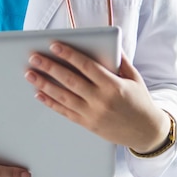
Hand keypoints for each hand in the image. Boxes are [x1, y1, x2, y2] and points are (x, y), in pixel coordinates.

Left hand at [25, 43, 170, 153]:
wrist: (146, 132)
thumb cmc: (140, 101)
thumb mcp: (135, 78)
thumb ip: (120, 61)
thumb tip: (109, 43)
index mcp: (113, 85)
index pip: (86, 66)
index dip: (69, 55)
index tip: (54, 45)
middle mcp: (100, 100)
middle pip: (70, 80)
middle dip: (50, 67)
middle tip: (34, 58)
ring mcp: (92, 113)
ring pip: (63, 97)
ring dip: (44, 84)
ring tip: (30, 74)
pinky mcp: (87, 124)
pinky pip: (64, 112)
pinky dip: (50, 103)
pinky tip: (38, 94)